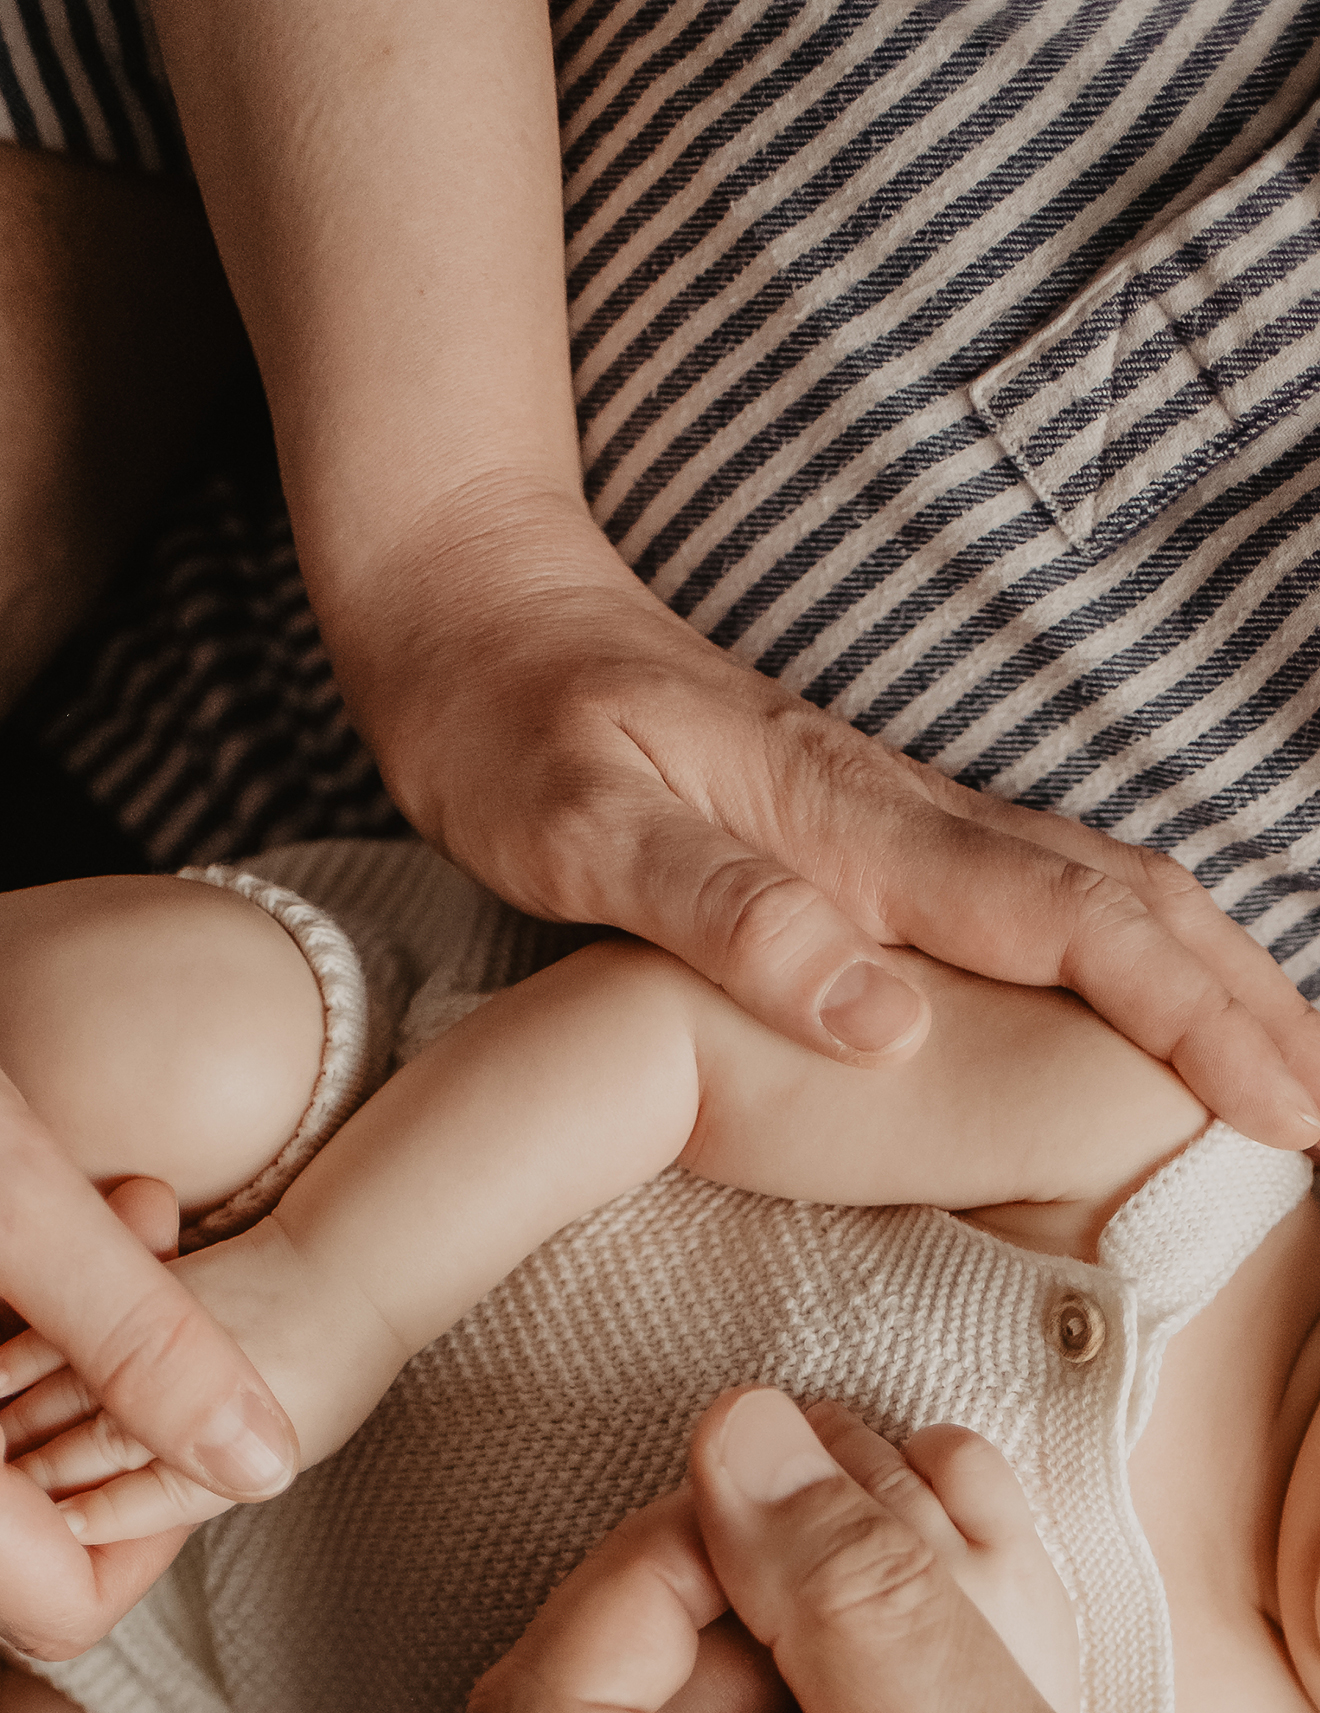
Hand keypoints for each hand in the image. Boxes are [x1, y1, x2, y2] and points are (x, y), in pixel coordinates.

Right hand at [0, 669, 296, 1660]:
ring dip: (35, 1340)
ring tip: (67, 1193)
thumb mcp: (7, 1184)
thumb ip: (145, 1340)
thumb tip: (262, 1462)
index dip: (157, 1531)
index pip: (53, 1608)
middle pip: (0, 1523)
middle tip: (131, 1233)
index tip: (197, 1402)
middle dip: (100, 1399)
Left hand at [334, 490, 1319, 1147]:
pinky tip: (1142, 983)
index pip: (1069, 928)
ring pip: (1097, 887)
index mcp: (853, 827)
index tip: (1285, 1109)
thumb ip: (724, 915)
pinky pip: (1035, 887)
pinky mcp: (861, 819)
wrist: (474, 603)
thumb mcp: (578, 832)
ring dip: (1205, 971)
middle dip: (1243, 1004)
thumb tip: (884, 1022)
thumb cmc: (507, 728)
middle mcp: (899, 814)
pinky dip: (1125, 944)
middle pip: (1124, 902)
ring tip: (1285, 1057)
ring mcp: (890, 811)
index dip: (1187, 1021)